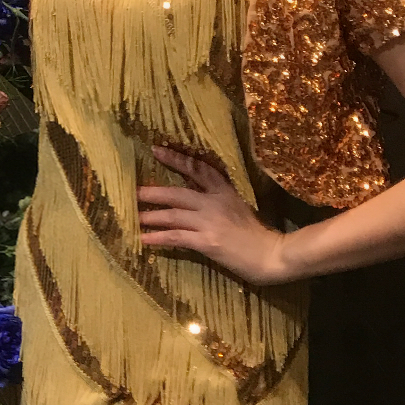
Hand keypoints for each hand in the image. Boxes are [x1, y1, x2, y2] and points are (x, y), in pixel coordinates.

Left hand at [137, 146, 293, 284]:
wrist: (273, 255)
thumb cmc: (256, 235)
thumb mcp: (238, 208)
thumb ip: (216, 201)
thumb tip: (191, 198)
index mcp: (224, 192)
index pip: (198, 169)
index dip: (176, 159)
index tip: (156, 149)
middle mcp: (215, 203)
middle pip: (177, 193)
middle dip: (152, 192)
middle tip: (131, 189)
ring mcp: (210, 222)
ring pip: (172, 215)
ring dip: (149, 216)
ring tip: (131, 216)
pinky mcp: (207, 242)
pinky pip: (176, 237)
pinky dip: (157, 238)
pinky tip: (143, 239)